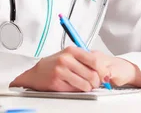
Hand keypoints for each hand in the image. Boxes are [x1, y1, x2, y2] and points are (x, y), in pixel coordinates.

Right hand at [10, 47, 140, 90]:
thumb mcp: (70, 56)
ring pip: (86, 84)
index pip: (95, 60)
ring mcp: (61, 70)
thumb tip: (103, 70)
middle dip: (96, 82)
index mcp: (72, 50)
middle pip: (92, 74)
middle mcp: (66, 59)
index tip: (104, 75)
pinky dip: (78, 90)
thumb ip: (85, 60)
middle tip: (95, 83)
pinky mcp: (57, 82)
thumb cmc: (55, 64)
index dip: (102, 70)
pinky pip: (76, 90)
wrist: (36, 73)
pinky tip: (74, 86)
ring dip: (88, 87)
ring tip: (85, 85)